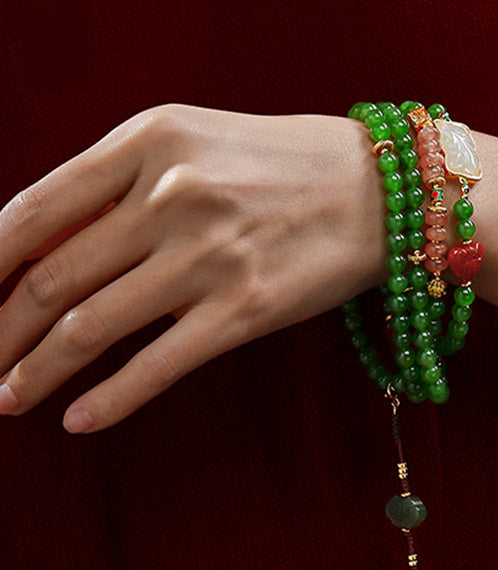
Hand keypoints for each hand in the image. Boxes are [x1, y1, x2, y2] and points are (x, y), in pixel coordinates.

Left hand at [0, 104, 384, 431]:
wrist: (383, 192)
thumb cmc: (287, 165)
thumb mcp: (196, 146)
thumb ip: (124, 186)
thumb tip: (52, 245)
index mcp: (149, 143)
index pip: (34, 209)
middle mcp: (171, 197)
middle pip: (54, 278)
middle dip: (0, 332)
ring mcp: (208, 257)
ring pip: (94, 326)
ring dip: (38, 371)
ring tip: (8, 399)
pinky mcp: (245, 311)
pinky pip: (159, 363)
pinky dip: (110, 398)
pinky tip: (78, 421)